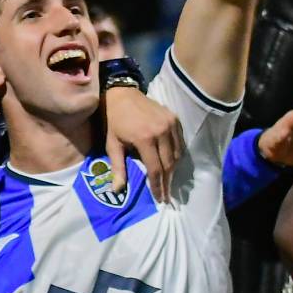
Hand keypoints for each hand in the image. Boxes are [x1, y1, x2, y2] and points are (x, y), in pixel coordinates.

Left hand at [102, 85, 183, 202]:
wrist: (123, 94)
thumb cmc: (114, 121)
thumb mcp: (112, 145)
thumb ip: (118, 168)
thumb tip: (117, 190)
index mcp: (144, 139)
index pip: (155, 169)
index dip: (158, 185)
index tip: (160, 198)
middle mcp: (161, 131)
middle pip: (169, 163)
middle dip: (168, 181)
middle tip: (167, 195)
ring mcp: (170, 124)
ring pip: (177, 154)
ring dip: (173, 169)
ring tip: (168, 181)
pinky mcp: (174, 119)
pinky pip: (179, 142)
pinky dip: (177, 154)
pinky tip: (171, 163)